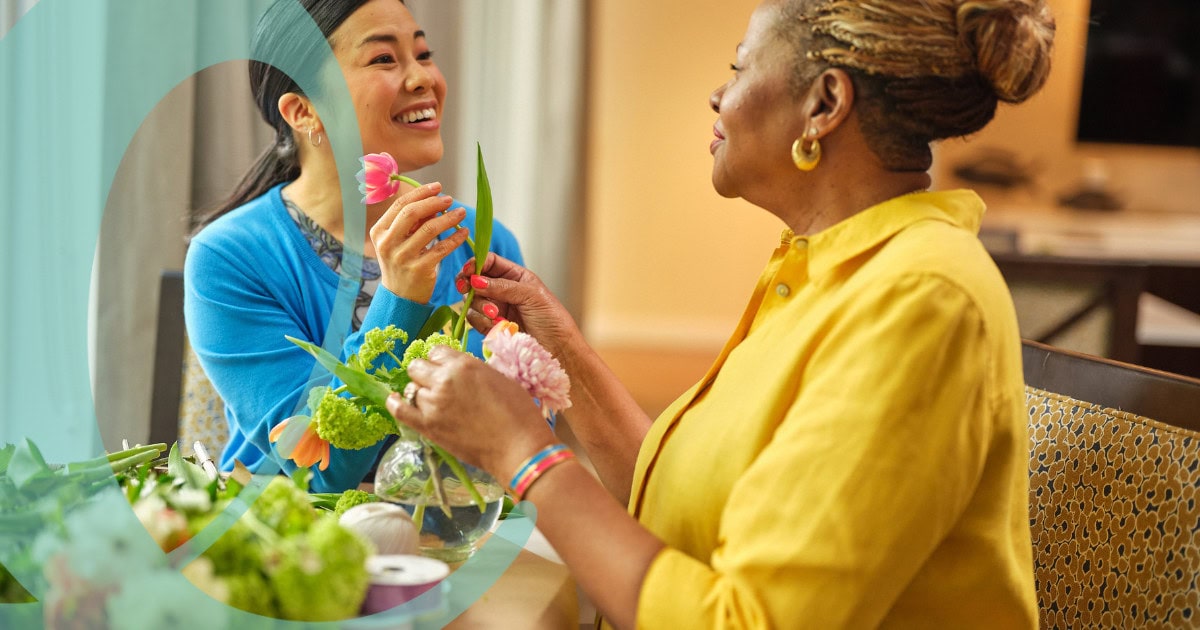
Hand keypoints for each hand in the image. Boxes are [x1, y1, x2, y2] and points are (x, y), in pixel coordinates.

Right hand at [370, 182, 469, 303]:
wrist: (400, 297)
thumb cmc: (401, 262)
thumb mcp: (398, 241)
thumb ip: (411, 222)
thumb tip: (433, 201)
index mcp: (379, 232)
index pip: (400, 205)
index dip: (420, 193)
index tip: (437, 187)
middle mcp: (388, 244)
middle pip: (412, 213)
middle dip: (434, 202)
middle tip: (450, 199)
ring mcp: (402, 257)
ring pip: (429, 229)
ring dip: (448, 218)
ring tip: (461, 213)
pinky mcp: (419, 270)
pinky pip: (442, 248)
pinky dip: (456, 238)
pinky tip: (464, 232)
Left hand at [386, 345, 555, 481]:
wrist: (517, 447)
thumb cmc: (518, 413)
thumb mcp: (499, 378)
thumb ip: (474, 371)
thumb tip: (460, 372)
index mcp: (463, 364)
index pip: (436, 351)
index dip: (440, 360)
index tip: (446, 368)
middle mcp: (443, 380)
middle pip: (417, 367)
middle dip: (426, 373)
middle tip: (438, 385)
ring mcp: (432, 404)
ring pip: (411, 388)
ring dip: (420, 392)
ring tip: (434, 402)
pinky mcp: (428, 427)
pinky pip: (400, 410)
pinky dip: (395, 404)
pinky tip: (396, 400)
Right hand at [454, 253, 581, 356]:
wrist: (557, 348)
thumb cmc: (552, 318)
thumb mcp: (531, 295)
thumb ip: (503, 286)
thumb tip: (476, 280)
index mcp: (515, 276)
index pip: (489, 262)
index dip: (476, 263)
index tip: (468, 271)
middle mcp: (502, 290)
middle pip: (475, 281)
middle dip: (470, 285)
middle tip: (465, 288)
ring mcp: (496, 308)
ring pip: (472, 301)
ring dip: (480, 307)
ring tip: (496, 315)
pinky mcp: (491, 326)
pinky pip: (475, 320)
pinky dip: (482, 322)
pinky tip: (497, 325)